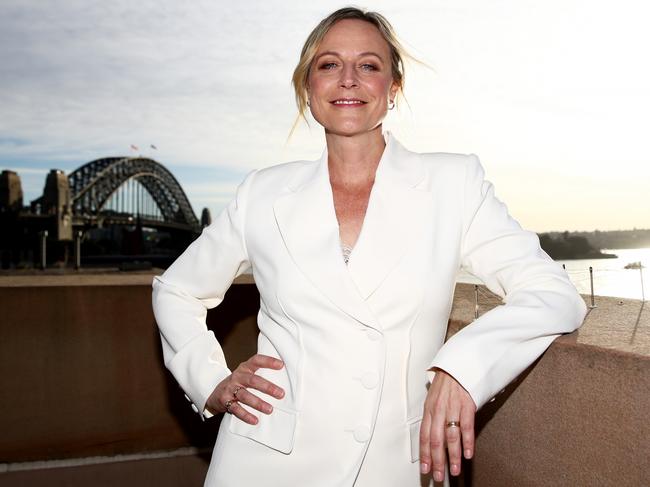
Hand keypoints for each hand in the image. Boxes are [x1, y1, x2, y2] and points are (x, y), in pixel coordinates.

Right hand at [206, 354, 284, 424]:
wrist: (215, 393)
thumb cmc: (238, 383)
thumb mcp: (247, 374)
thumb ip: (260, 374)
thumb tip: (285, 378)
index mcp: (245, 368)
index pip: (256, 360)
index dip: (268, 361)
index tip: (281, 365)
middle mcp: (237, 376)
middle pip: (253, 380)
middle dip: (267, 387)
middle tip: (281, 394)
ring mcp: (230, 388)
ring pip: (245, 395)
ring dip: (258, 403)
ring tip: (270, 409)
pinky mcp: (225, 401)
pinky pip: (236, 409)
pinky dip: (246, 415)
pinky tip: (255, 420)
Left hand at [419, 368, 475, 482]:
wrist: (458, 365)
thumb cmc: (446, 383)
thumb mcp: (433, 398)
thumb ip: (431, 416)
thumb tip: (429, 435)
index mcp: (428, 409)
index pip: (424, 436)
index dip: (424, 454)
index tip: (425, 469)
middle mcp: (438, 410)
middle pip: (435, 440)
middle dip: (437, 461)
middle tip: (438, 476)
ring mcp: (452, 408)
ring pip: (451, 436)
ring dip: (452, 456)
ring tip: (454, 470)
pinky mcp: (467, 405)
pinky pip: (466, 426)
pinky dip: (467, 442)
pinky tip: (468, 454)